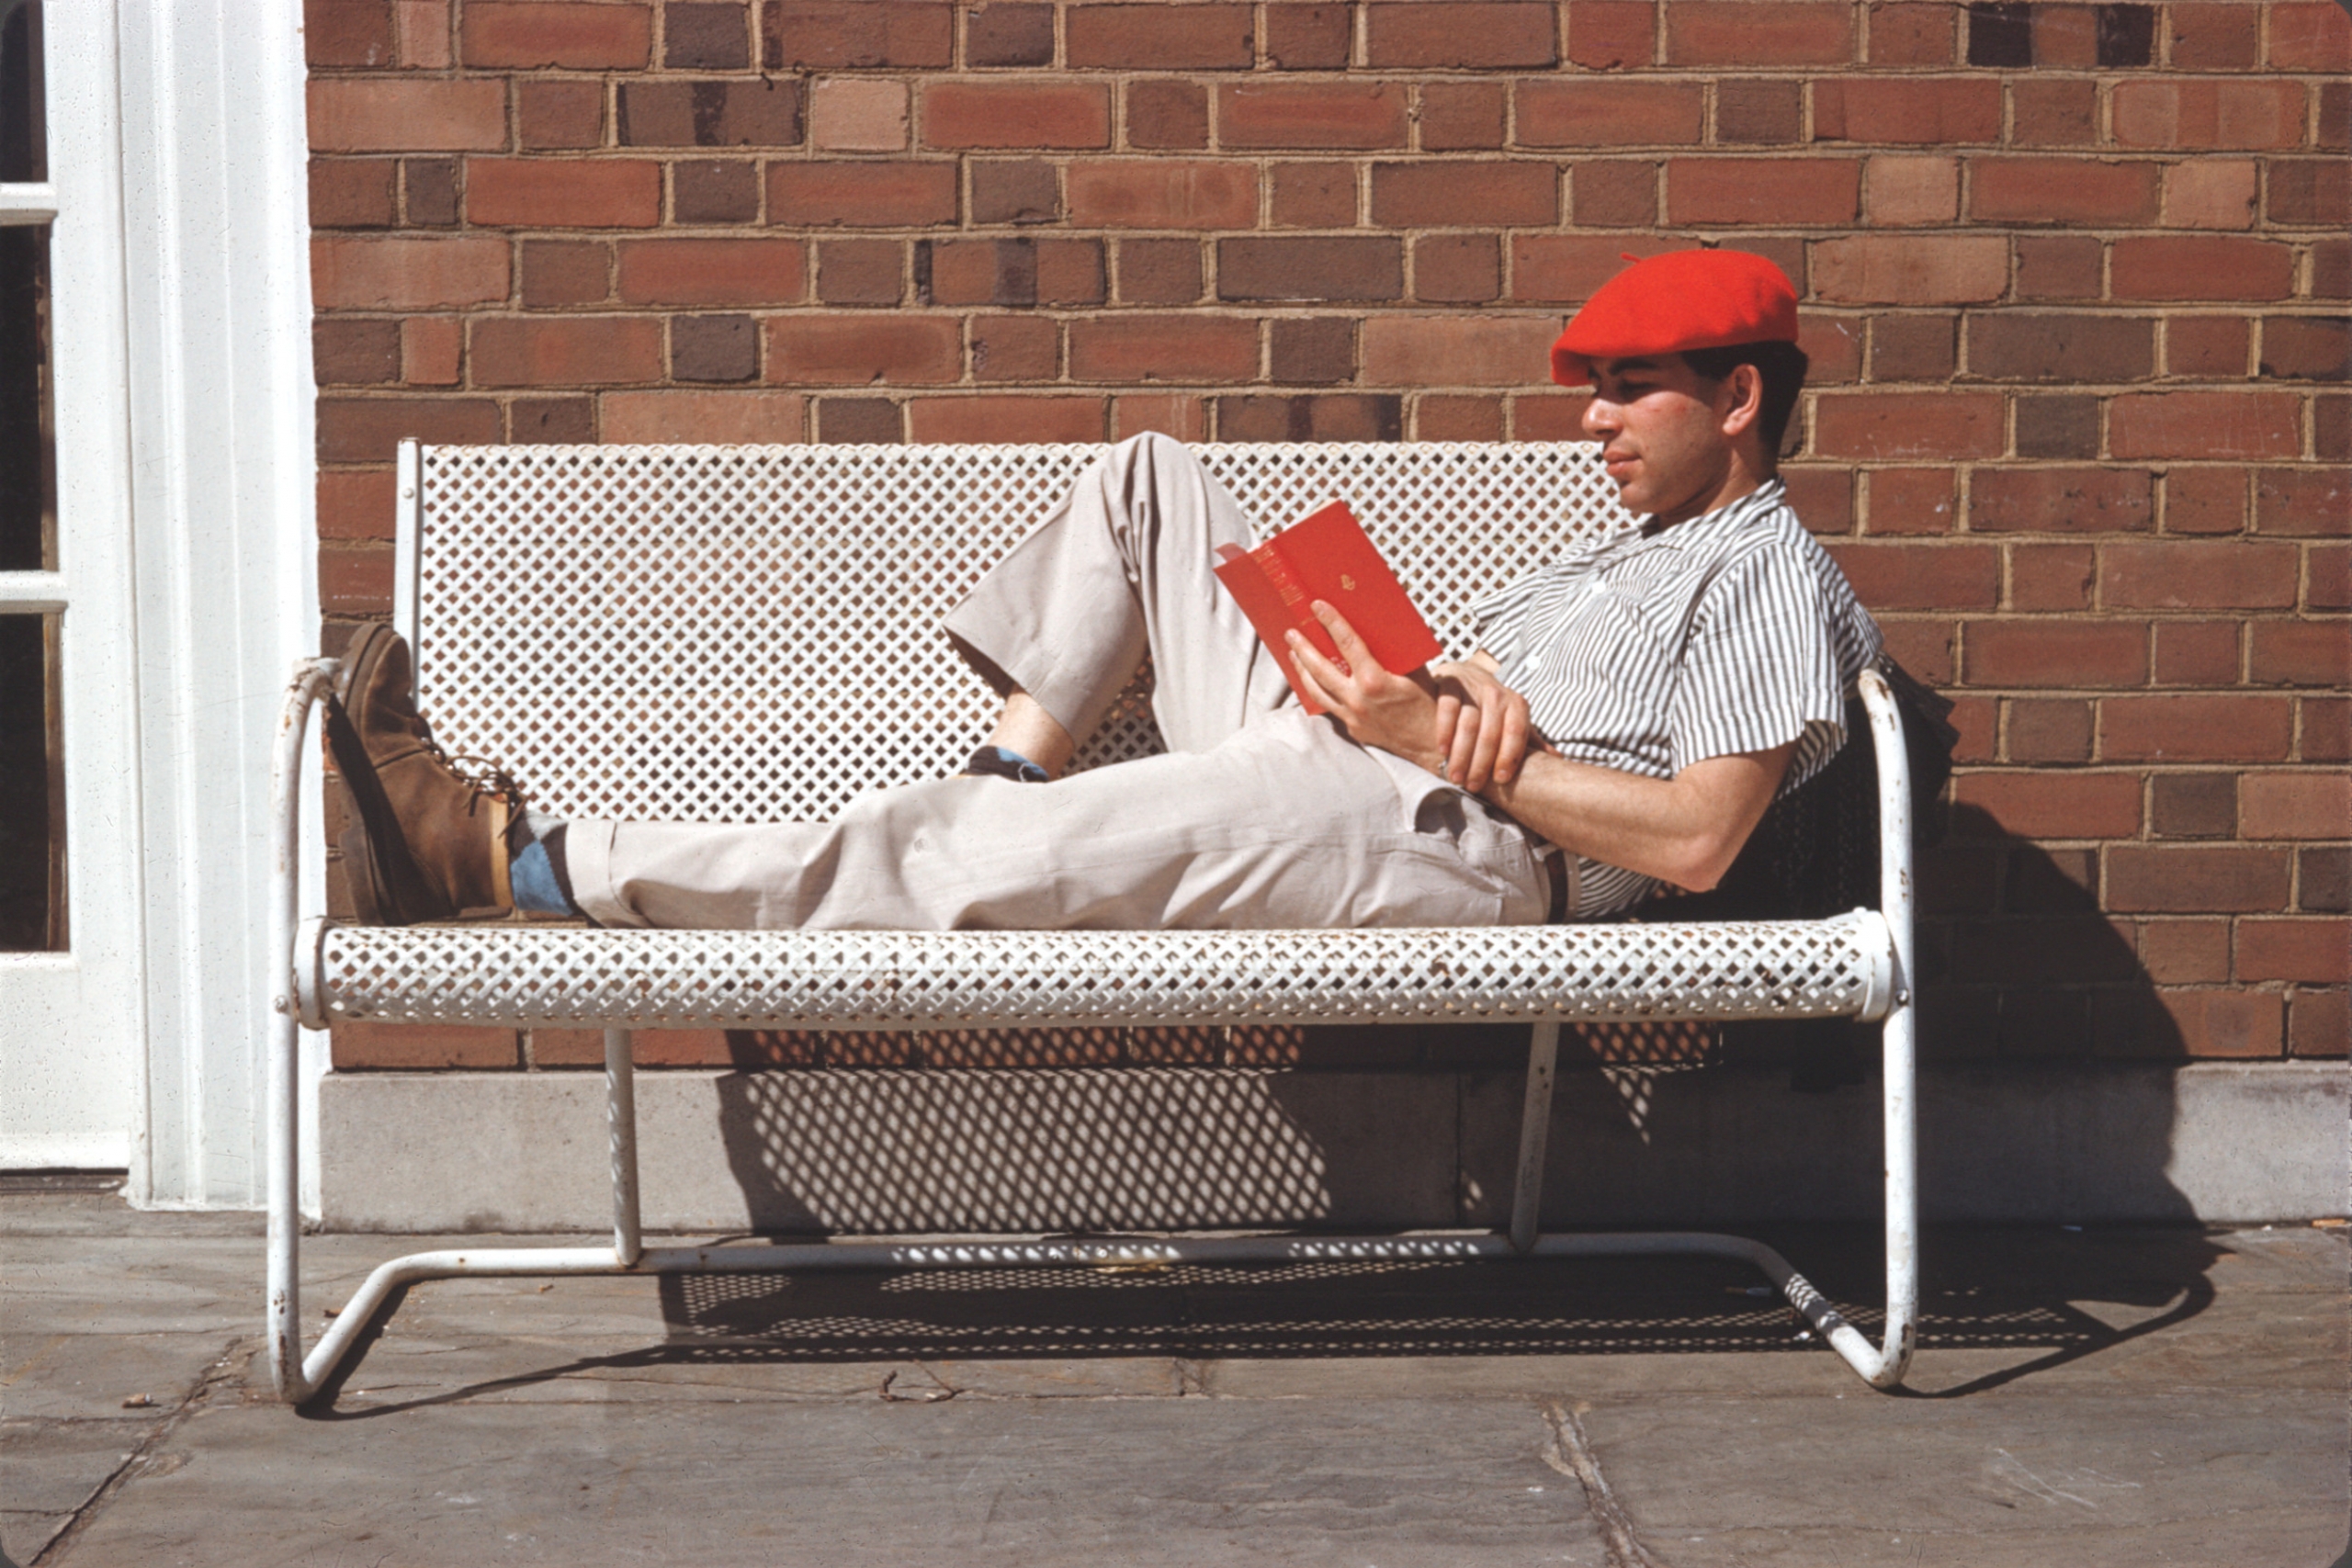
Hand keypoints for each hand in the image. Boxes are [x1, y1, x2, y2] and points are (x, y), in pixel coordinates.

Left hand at [1285, 601, 1447, 775]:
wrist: (1431, 745)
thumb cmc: (1428, 705)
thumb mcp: (1416, 672)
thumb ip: (1395, 654)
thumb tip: (1382, 629)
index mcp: (1375, 681)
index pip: (1347, 644)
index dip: (1331, 622)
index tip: (1317, 606)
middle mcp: (1358, 700)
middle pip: (1320, 669)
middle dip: (1302, 648)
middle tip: (1291, 632)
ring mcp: (1352, 717)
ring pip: (1317, 691)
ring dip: (1302, 670)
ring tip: (1293, 654)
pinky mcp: (1352, 729)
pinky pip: (1329, 706)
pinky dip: (1317, 690)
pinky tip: (1312, 680)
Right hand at [1427, 660, 1533, 791]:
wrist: (1465, 675)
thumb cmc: (1492, 709)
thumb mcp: (1513, 721)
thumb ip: (1531, 741)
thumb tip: (1558, 761)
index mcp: (1517, 705)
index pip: (1516, 732)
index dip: (1509, 757)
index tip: (1501, 780)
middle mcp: (1497, 694)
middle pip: (1490, 733)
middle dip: (1481, 763)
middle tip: (1472, 786)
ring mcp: (1473, 688)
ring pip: (1468, 725)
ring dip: (1461, 754)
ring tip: (1455, 777)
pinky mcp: (1450, 684)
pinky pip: (1448, 709)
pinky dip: (1444, 731)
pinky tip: (1442, 751)